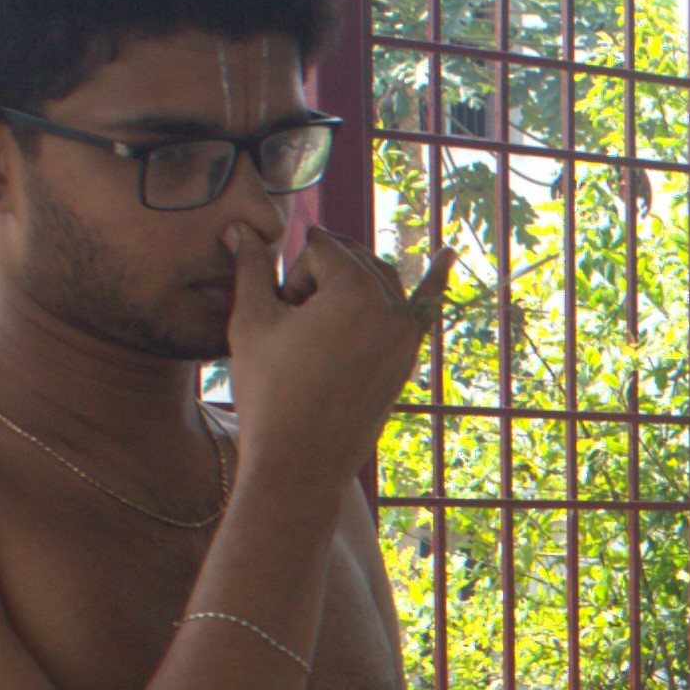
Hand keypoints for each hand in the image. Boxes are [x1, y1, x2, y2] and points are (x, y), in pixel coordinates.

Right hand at [225, 227, 451, 480]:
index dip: (292, 278)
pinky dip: (435, 281)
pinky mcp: (408, 358)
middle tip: (294, 324)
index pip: (319, 249)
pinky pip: (423, 309)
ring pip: (377, 281)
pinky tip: (449, 253)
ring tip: (317, 315)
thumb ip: (251, 267)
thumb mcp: (252, 321)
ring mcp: (407, 335)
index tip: (282, 319)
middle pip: (349, 262)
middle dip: (318, 279)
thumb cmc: (269, 390)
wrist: (300, 462)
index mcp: (359, 291)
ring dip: (346, 285)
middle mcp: (393, 309)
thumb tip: (240, 228)